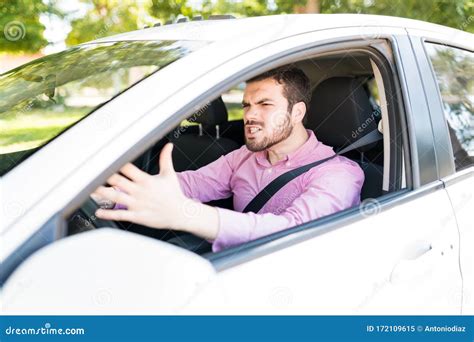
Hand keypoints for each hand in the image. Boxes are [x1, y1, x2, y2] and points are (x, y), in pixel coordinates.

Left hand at [94, 143, 218, 239]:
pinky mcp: (137, 216)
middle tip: (91, 172)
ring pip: (116, 198)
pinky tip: (98, 212)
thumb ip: (166, 159)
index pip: (128, 168)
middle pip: (118, 181)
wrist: (181, 213)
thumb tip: (168, 145)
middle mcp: (140, 191)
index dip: (116, 162)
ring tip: (89, 189)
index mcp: (146, 180)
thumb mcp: (170, 174)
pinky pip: (121, 215)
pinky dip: (109, 214)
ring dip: (102, 193)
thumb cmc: (174, 194)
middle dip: (104, 177)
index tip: (105, 157)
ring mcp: (138, 204)